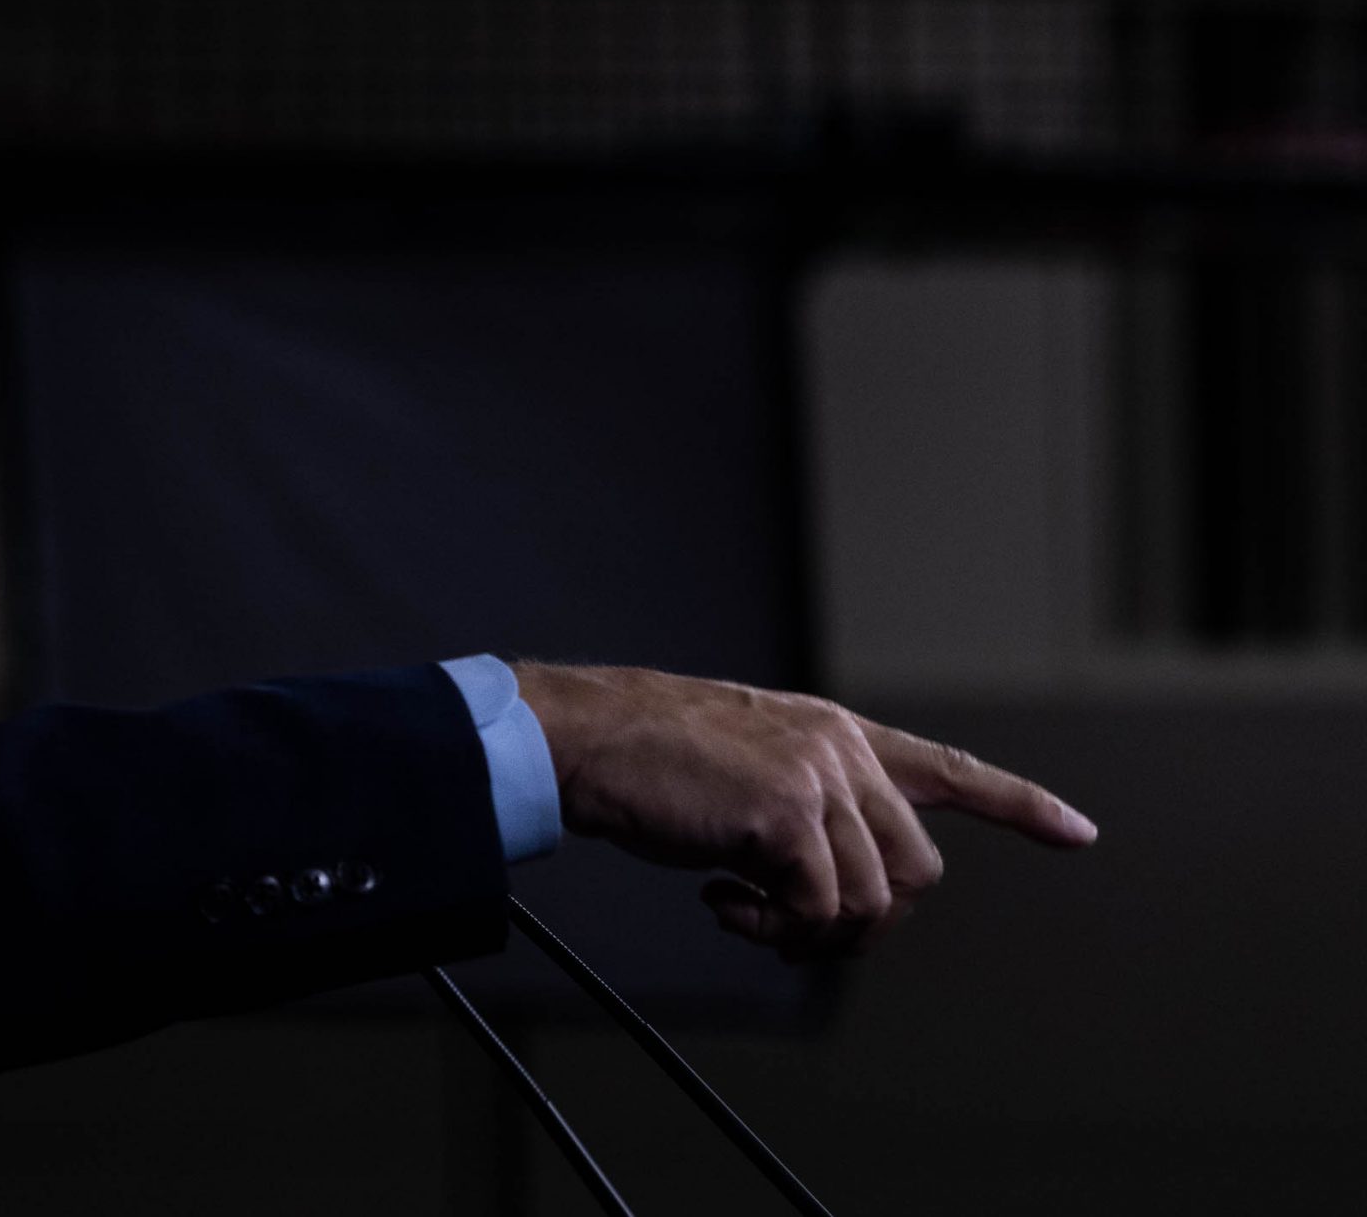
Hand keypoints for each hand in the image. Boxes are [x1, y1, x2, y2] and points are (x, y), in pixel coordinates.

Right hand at [512, 661, 1095, 959]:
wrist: (588, 738)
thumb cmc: (648, 757)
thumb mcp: (747, 767)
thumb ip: (806, 805)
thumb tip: (832, 890)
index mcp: (834, 732)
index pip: (948, 769)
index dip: (1018, 804)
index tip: (1078, 831)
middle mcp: (840, 749)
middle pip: (913, 869)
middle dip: (863, 921)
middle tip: (788, 927)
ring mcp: (819, 777)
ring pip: (870, 901)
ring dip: (808, 933)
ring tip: (744, 914)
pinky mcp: (787, 813)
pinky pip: (814, 910)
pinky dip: (769, 930)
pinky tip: (721, 905)